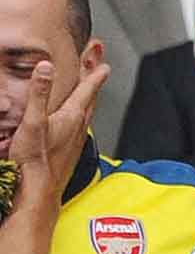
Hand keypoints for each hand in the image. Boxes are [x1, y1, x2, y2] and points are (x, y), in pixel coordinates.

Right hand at [8, 58, 107, 213]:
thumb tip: (46, 67)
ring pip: (87, 112)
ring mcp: (76, 140)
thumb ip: (39, 93)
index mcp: (72, 116)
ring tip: (88, 89)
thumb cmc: (34, 160)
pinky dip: (80, 115)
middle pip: (90, 98)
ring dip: (88, 98)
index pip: (87, 88)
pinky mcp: (70, 152)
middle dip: (93, 80)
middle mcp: (79, 127)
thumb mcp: (32, 121)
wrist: (37, 192)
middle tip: (98, 66)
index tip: (103, 61)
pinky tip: (74, 120)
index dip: (94, 73)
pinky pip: (79, 127)